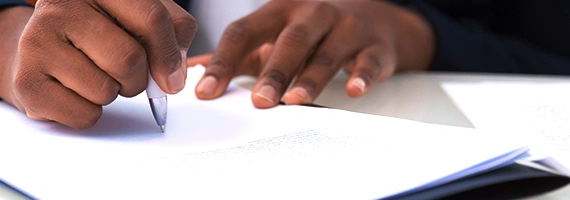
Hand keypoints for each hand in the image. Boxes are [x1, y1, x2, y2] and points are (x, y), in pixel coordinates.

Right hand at [0, 1, 196, 128]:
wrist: (39, 49)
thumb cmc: (96, 33)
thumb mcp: (137, 18)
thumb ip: (171, 33)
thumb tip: (172, 75)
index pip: (151, 18)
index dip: (168, 54)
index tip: (171, 78)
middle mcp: (60, 4)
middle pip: (129, 59)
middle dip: (137, 80)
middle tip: (125, 75)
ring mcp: (38, 40)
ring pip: (105, 90)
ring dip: (110, 95)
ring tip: (94, 77)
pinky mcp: (26, 80)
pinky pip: (84, 114)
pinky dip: (89, 113)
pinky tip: (75, 92)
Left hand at [192, 0, 433, 107]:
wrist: (375, 16)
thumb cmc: (312, 29)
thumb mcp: (272, 33)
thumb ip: (236, 55)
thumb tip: (194, 73)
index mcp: (278, 11)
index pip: (244, 31)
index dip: (223, 61)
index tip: (206, 91)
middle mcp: (312, 15)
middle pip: (290, 42)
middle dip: (273, 72)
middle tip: (258, 102)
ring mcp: (346, 29)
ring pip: (327, 53)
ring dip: (311, 78)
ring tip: (296, 102)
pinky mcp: (375, 47)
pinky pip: (369, 61)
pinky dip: (362, 76)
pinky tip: (354, 91)